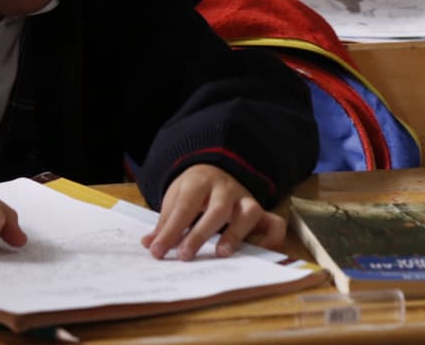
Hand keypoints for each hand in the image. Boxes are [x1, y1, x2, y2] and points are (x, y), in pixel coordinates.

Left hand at [142, 164, 285, 259]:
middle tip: (184, 255)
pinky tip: (258, 252)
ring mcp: (246, 199)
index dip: (171, 230)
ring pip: (250, 211)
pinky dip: (271, 238)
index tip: (157, 251)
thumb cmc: (194, 189)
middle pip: (218, 209)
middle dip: (200, 234)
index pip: (186, 206)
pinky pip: (275, 222)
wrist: (215, 169)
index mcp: (201, 181)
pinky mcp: (260, 211)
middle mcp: (227, 188)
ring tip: (221, 253)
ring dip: (236, 234)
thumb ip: (166, 221)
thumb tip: (150, 244)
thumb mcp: (176, 196)